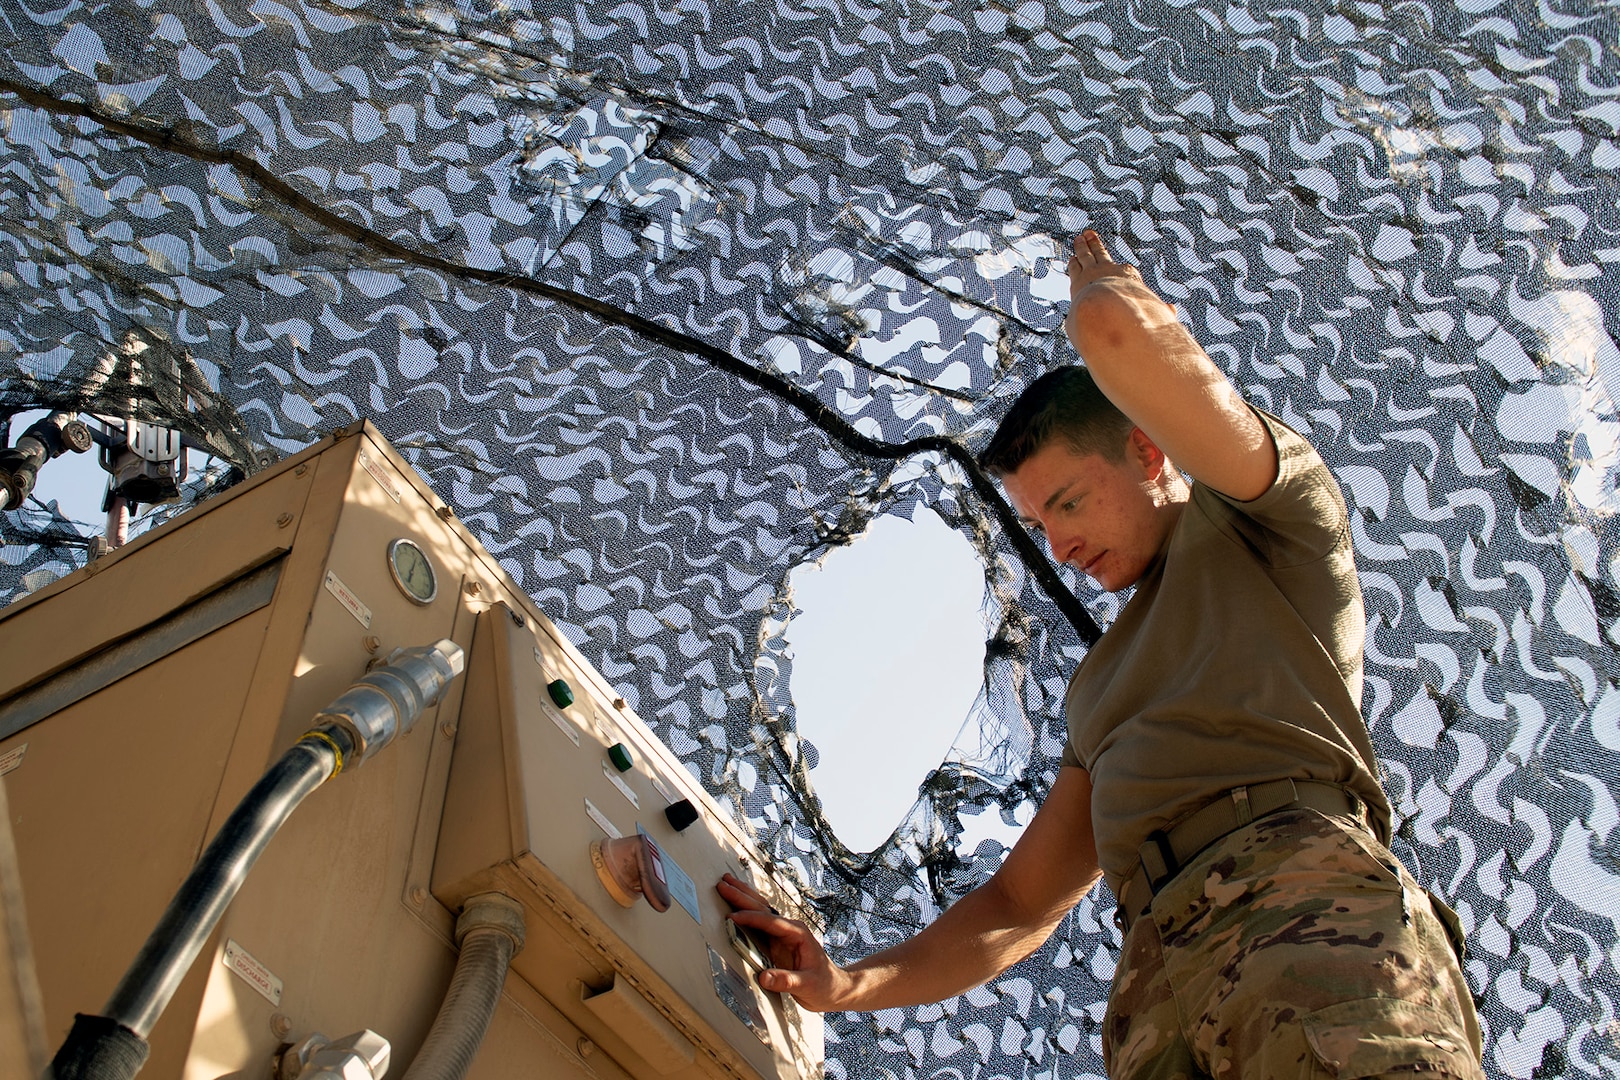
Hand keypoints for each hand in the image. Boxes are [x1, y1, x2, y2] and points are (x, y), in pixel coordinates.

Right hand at [716, 872, 851, 1010]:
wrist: (834, 988)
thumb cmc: (825, 985)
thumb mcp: (807, 985)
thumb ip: (786, 981)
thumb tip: (763, 977)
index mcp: (798, 933)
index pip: (770, 922)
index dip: (751, 918)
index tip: (733, 917)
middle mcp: (790, 929)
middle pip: (762, 908)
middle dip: (742, 896)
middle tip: (723, 884)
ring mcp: (783, 934)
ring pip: (760, 910)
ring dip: (743, 897)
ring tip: (727, 882)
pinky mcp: (778, 942)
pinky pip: (759, 922)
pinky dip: (747, 910)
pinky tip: (738, 902)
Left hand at [1064, 231, 1174, 353]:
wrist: (1110, 310)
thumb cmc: (1131, 313)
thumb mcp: (1151, 311)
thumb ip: (1161, 310)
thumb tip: (1173, 310)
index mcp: (1129, 275)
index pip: (1125, 271)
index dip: (1122, 270)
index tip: (1121, 268)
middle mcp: (1110, 269)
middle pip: (1101, 253)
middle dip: (1095, 243)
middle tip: (1089, 233)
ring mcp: (1093, 272)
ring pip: (1086, 255)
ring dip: (1082, 246)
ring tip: (1079, 238)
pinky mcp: (1078, 279)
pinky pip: (1075, 266)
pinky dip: (1074, 262)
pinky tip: (1073, 259)